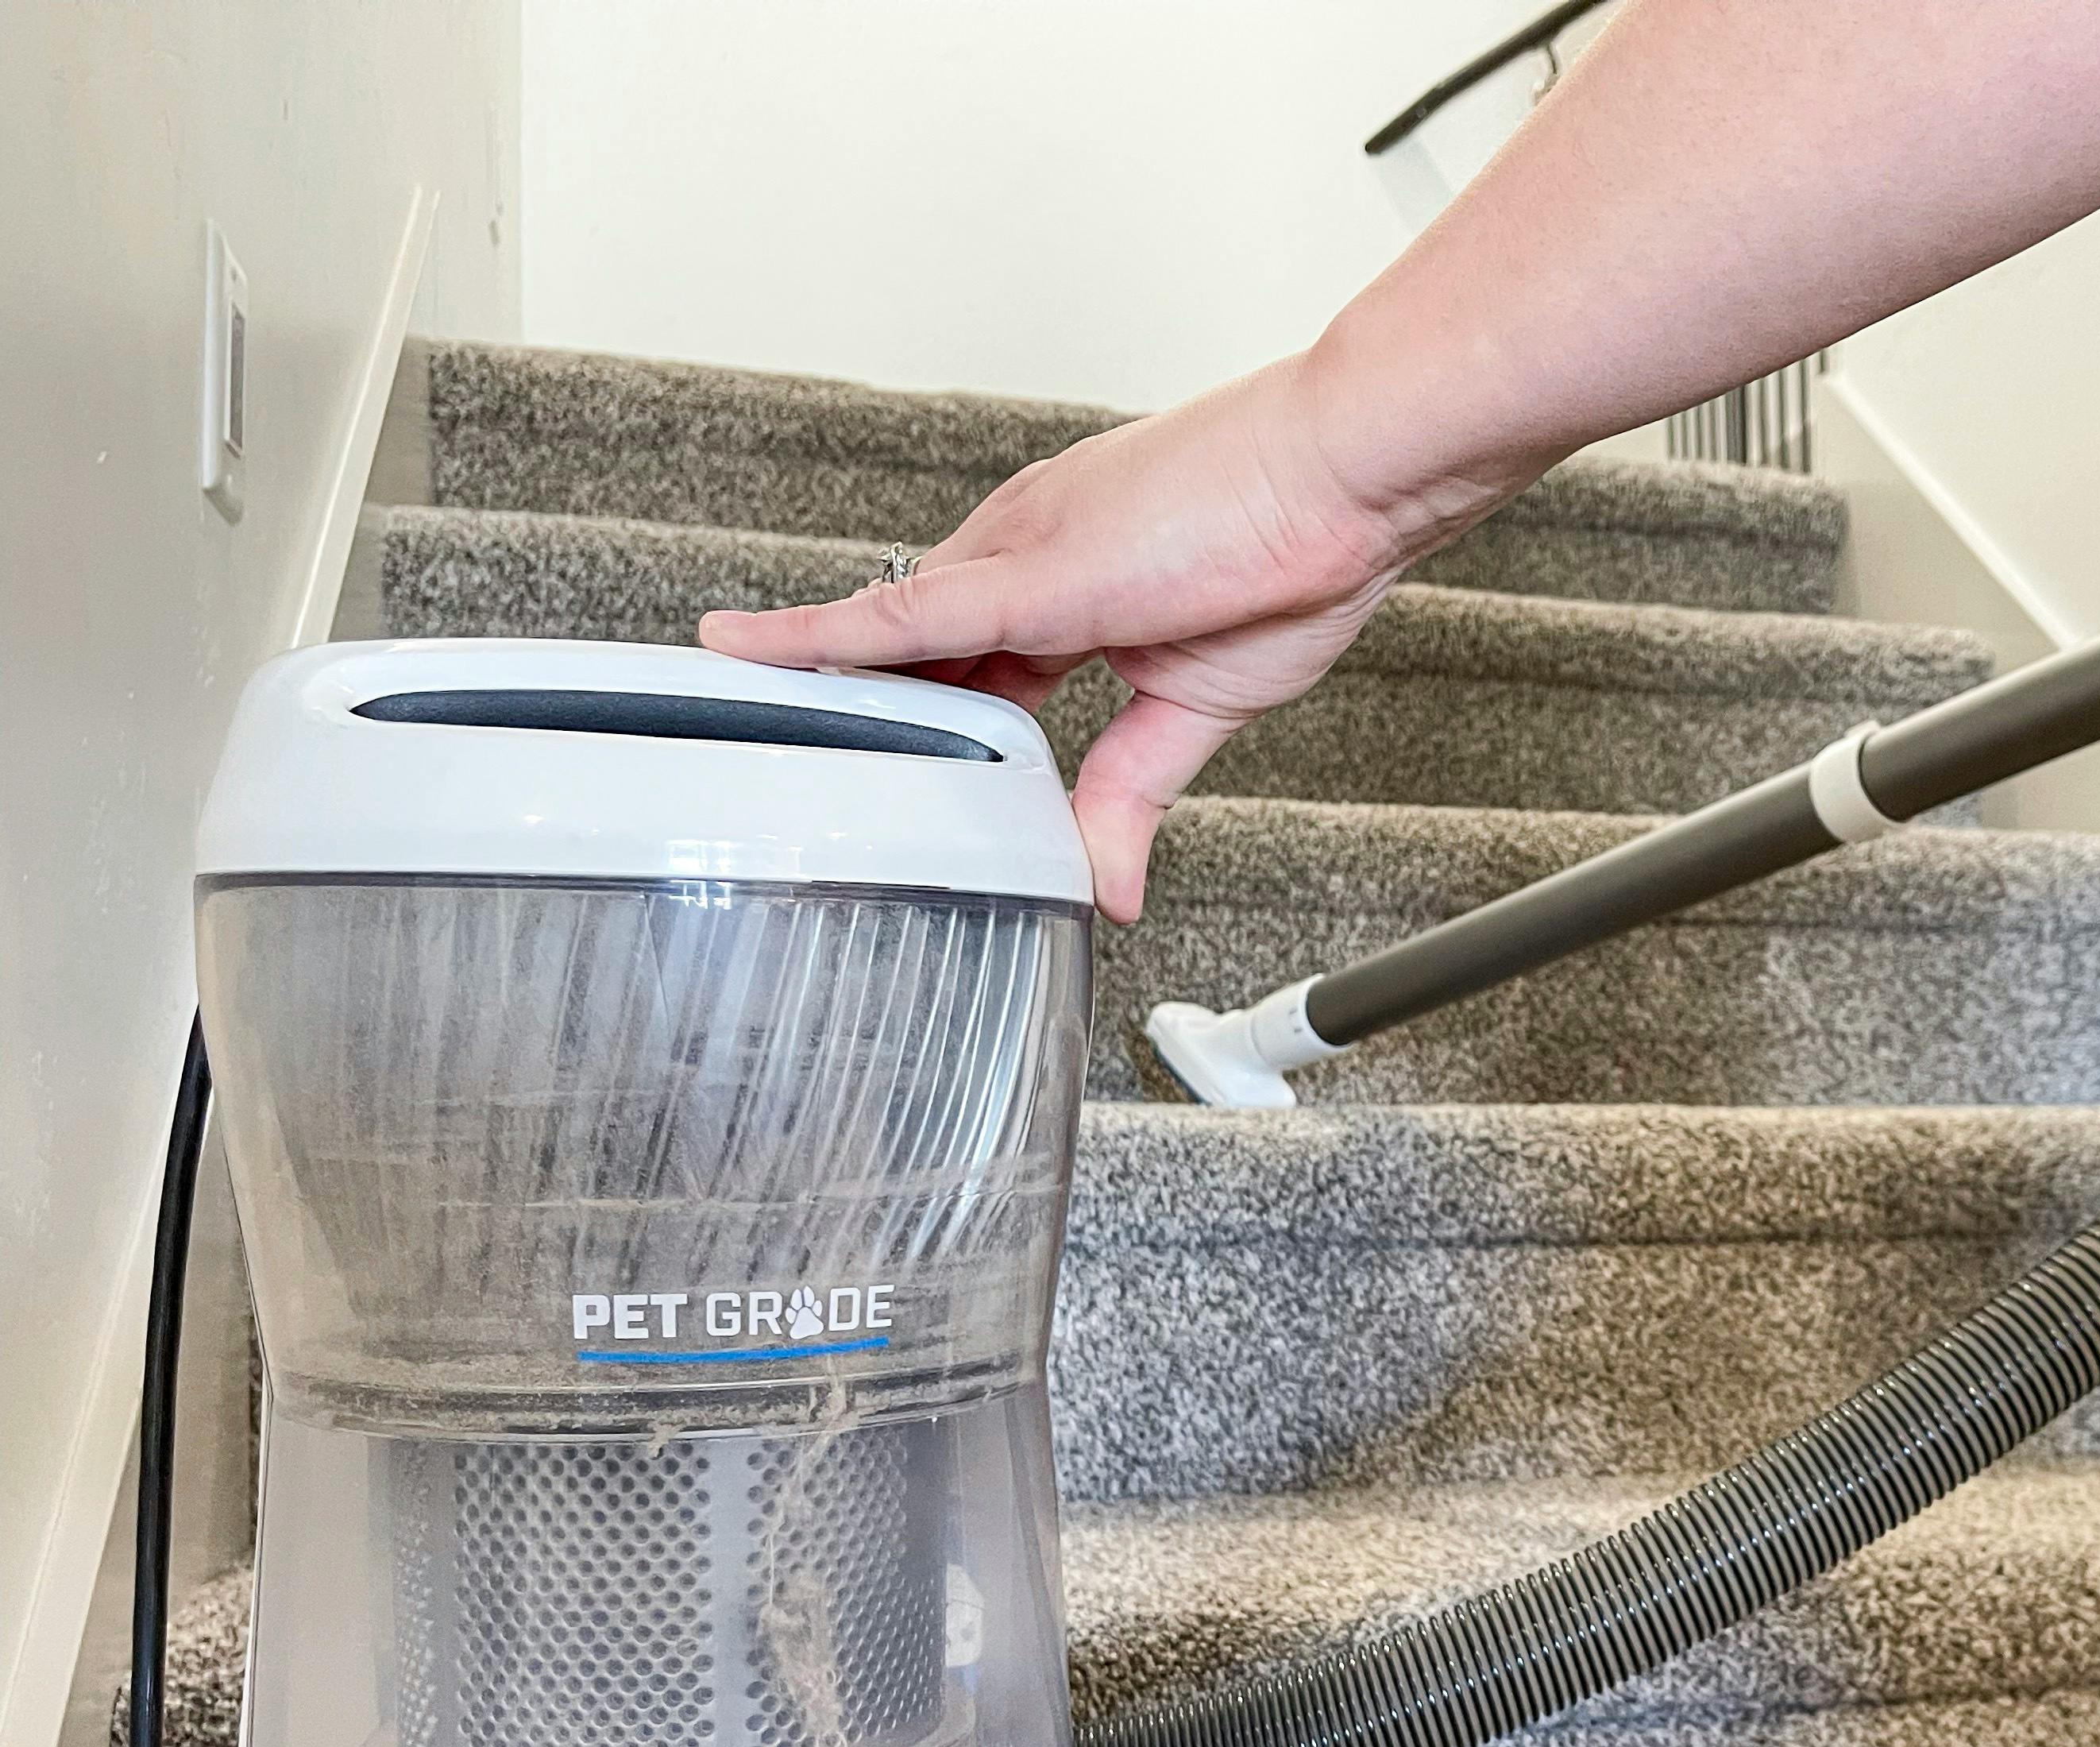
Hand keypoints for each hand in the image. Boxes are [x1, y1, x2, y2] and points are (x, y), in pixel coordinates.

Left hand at [699, 355, 1490, 922]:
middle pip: (910, 644)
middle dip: (850, 698)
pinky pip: (895, 616)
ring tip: (724, 706)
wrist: (1351, 480)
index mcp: (1073, 584)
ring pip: (884, 629)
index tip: (874, 750)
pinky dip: (814, 637)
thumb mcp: (1197, 714)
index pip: (968, 660)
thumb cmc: (1301, 555)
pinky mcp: (1025, 572)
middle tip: (771, 749)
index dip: (918, 707)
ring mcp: (1018, 557)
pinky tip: (743, 650)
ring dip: (809, 672)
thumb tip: (1111, 889)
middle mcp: (1028, 557)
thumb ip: (1131, 797)